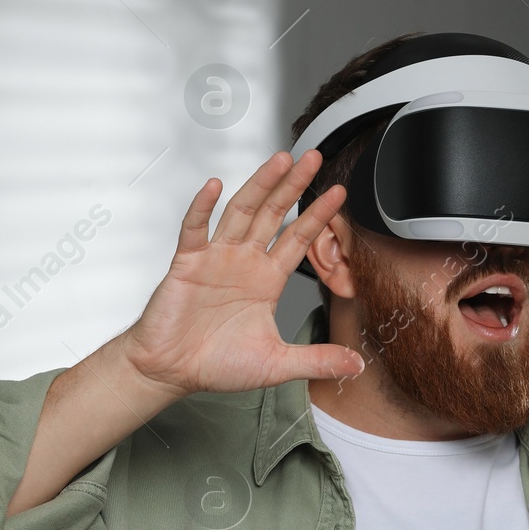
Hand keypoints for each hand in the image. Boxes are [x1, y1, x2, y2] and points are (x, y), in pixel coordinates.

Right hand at [122, 150, 363, 395]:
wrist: (172, 371)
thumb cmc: (217, 364)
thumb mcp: (277, 363)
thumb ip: (317, 360)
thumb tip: (356, 366)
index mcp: (267, 280)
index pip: (299, 239)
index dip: (318, 216)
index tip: (338, 193)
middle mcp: (244, 262)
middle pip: (274, 214)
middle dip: (293, 186)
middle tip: (313, 157)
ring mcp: (216, 258)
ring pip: (241, 212)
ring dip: (259, 185)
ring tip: (279, 161)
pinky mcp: (187, 263)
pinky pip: (195, 230)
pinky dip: (202, 208)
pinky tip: (213, 187)